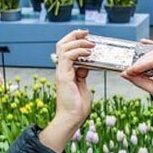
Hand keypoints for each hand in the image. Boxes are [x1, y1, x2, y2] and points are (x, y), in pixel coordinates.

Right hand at [41, 30, 94, 152]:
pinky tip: (88, 53)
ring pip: (63, 47)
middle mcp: (61, 70)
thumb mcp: (82, 86)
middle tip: (87, 33)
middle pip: (62, 44)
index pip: (66, 49)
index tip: (87, 36)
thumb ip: (82, 75)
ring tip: (90, 43)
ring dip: (78, 42)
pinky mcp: (64, 76)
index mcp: (66, 71)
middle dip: (74, 35)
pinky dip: (78, 51)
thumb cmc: (77, 107)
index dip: (75, 40)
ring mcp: (61, 72)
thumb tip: (85, 65)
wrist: (72, 119)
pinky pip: (68, 57)